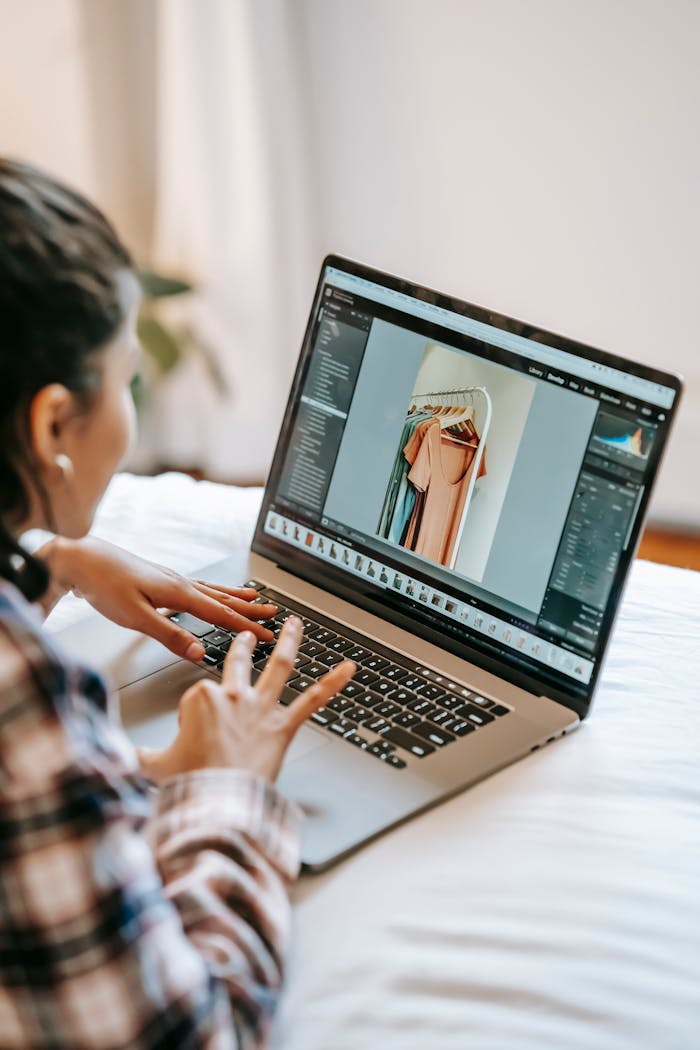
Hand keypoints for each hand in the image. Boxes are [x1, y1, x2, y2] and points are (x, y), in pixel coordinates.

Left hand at [45, 536, 276, 659]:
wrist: (80, 559)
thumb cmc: (104, 585)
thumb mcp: (136, 618)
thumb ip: (169, 635)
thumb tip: (199, 652)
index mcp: (179, 592)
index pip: (221, 614)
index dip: (246, 626)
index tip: (267, 635)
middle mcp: (180, 583)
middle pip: (223, 599)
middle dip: (249, 608)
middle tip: (273, 613)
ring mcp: (170, 579)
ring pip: (211, 590)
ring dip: (234, 596)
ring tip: (253, 596)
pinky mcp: (159, 578)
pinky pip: (197, 586)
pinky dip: (212, 591)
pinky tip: (209, 593)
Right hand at [138, 617, 355, 782]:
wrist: (217, 802)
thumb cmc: (189, 785)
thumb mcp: (152, 767)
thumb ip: (138, 758)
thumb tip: (119, 760)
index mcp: (200, 700)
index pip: (199, 695)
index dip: (195, 718)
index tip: (192, 739)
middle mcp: (233, 697)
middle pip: (238, 664)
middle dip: (242, 647)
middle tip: (247, 635)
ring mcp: (260, 710)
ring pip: (278, 667)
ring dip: (289, 642)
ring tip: (295, 625)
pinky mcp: (283, 727)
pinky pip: (313, 701)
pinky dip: (333, 683)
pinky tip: (349, 669)